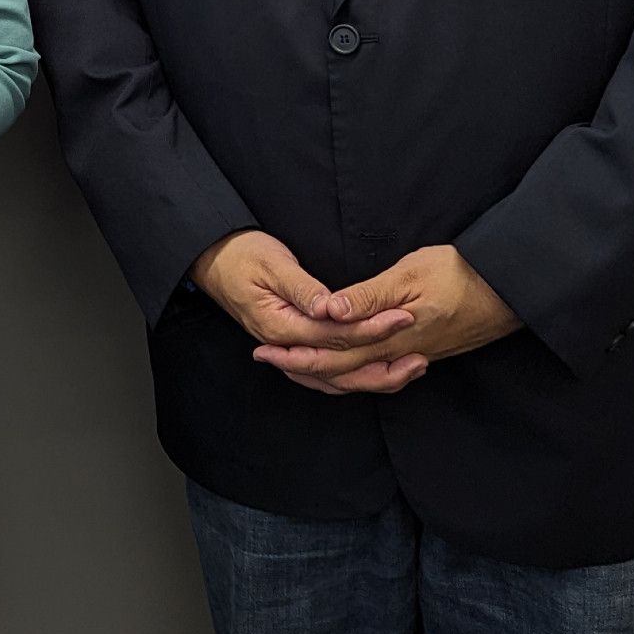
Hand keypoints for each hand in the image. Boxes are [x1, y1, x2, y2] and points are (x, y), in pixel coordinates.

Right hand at [190, 230, 427, 395]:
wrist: (213, 259)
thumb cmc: (242, 255)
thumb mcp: (273, 263)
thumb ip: (303, 288)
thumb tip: (330, 308)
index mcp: (279, 326)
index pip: (334, 335)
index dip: (371, 328)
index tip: (403, 317)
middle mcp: (284, 346)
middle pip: (339, 366)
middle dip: (383, 357)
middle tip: (420, 351)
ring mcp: (287, 350)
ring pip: (335, 378)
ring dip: (374, 376)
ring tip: (411, 369)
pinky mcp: (292, 347)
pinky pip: (326, 373)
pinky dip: (354, 376)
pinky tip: (378, 371)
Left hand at [253, 244, 521, 392]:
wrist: (512, 290)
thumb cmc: (461, 273)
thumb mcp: (409, 275)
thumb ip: (367, 296)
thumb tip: (327, 311)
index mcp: (389, 338)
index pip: (332, 355)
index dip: (296, 354)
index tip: (264, 350)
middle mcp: (398, 354)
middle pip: (342, 372)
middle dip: (301, 366)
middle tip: (268, 358)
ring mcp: (413, 355)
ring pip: (361, 376)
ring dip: (325, 372)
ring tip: (296, 364)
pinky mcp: (425, 351)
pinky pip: (380, 372)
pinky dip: (355, 373)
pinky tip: (346, 367)